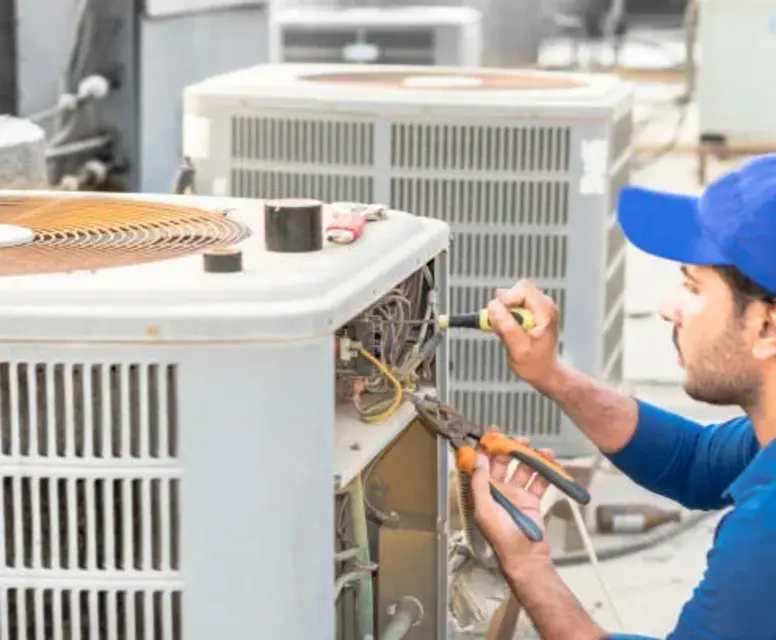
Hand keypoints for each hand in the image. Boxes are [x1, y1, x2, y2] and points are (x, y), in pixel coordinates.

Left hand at [470, 430, 556, 572]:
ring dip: (531, 457)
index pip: (483, 463)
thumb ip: (480, 484)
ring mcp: (516, 494)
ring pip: (524, 468)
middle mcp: (499, 490)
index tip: (492, 433)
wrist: (526, 558)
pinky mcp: (532, 500)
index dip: (486, 447)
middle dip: (512, 448)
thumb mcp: (485, 511)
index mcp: (485, 491)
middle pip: (504, 462)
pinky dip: (546, 471)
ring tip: (542, 451)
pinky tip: (552, 464)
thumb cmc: (503, 540)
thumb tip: (477, 460)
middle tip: (521, 440)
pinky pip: (539, 481)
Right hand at [487, 279, 560, 387]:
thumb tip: (493, 306)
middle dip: (504, 307)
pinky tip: (512, 330)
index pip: (521, 289)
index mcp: (545, 311)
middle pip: (516, 290)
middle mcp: (545, 305)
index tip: (499, 318)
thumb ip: (506, 326)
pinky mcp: (533, 311)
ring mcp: (540, 307)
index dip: (506, 301)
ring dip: (505, 312)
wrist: (545, 372)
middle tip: (503, 326)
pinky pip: (514, 304)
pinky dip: (508, 316)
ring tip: (509, 331)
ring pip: (513, 296)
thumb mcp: (518, 348)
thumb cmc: (536, 364)